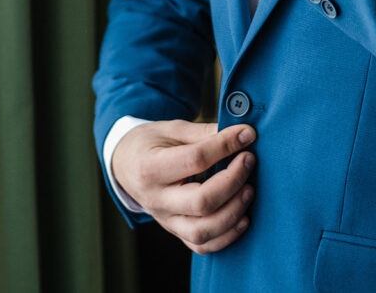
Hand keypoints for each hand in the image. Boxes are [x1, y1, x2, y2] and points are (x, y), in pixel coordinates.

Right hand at [111, 120, 256, 253]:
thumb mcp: (172, 129)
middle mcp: (156, 199)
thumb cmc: (151, 144)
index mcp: (150, 167)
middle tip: (249, 160)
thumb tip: (242, 134)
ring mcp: (165, 220)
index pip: (195, 160)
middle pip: (201, 202)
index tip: (246, 134)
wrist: (126, 165)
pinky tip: (243, 217)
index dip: (225, 146)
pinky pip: (202, 246)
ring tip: (249, 189)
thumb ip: (205, 133)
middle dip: (233, 181)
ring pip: (203, 231)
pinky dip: (227, 236)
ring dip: (234, 212)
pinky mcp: (174, 232)